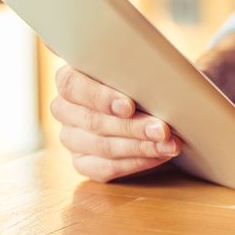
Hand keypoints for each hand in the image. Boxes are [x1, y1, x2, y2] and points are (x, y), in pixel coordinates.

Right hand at [51, 65, 181, 181]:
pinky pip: (105, 168)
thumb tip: (152, 67)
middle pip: (92, 120)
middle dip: (133, 126)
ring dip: (140, 146)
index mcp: (70, 78)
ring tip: (170, 144)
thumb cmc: (142, 78)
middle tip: (163, 129)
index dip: (100, 97)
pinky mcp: (82, 162)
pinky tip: (159, 155)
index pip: (71, 85)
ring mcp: (71, 137)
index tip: (129, 107)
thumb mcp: (139, 66)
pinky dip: (136, 162)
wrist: (150, 105)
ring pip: (102, 146)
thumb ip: (135, 66)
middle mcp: (64, 108)